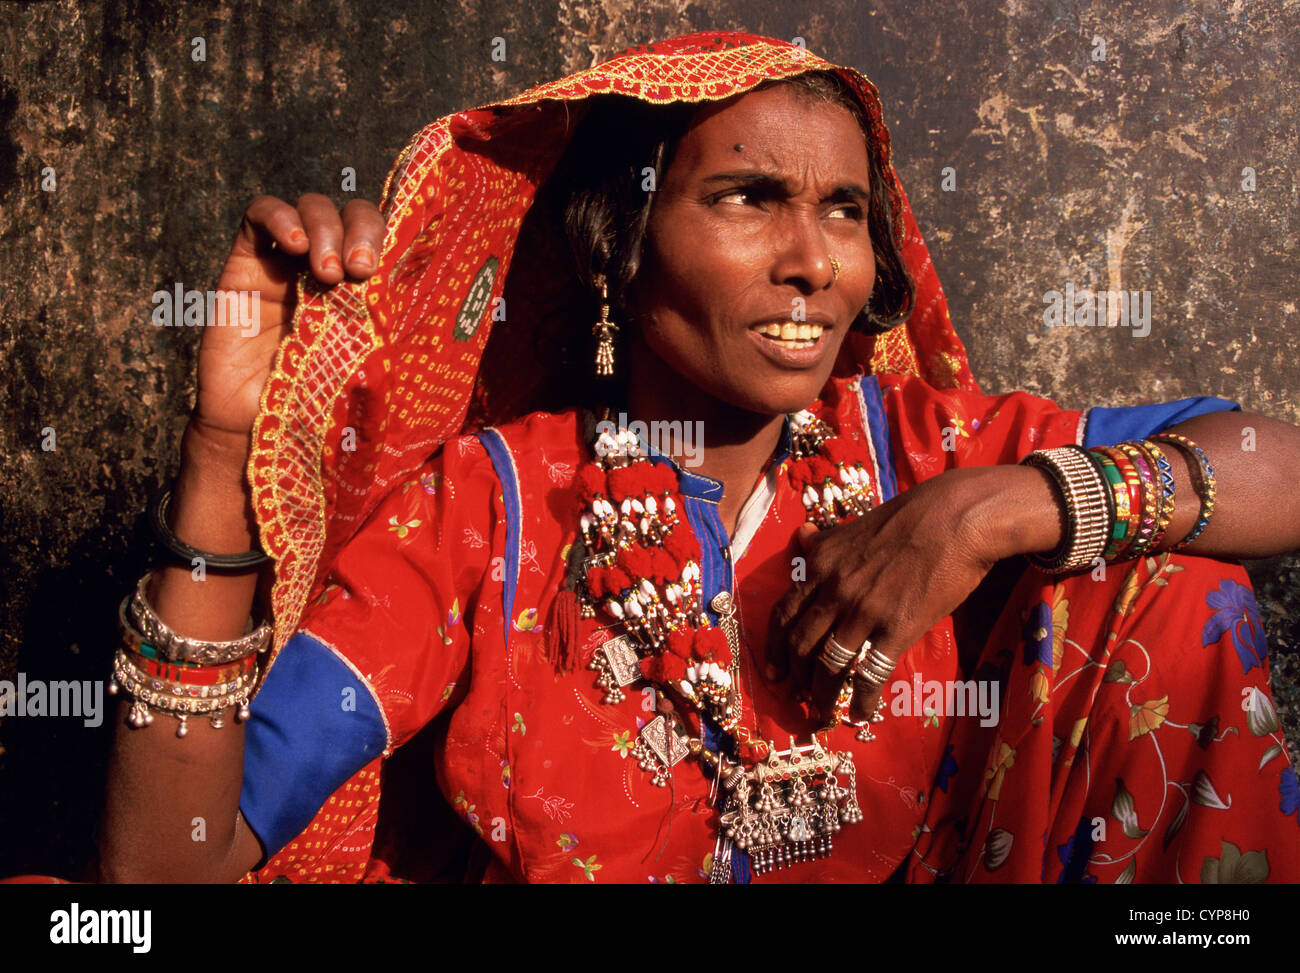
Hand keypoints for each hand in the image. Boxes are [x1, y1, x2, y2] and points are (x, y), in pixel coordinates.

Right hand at [189, 194, 384, 453]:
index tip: (383, 269)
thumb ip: (395, 334)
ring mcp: (286, 260)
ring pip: (310, 206)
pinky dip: (278, 217)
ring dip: (324, 228)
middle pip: (349, 211)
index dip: (385, 235)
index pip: (381, 234)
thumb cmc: (323, 402)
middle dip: (359, 229)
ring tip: (328, 273)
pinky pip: (258, 214)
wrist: (263, 430)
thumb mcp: (370, 364)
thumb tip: (452, 317)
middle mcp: (327, 264)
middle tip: (360, 269)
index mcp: (363, 285)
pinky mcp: (244, 263)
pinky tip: (292, 246)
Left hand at [768, 466, 1033, 726]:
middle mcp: (833, 590)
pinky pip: (869, 673)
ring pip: (828, 665)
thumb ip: (827, 540)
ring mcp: (863, 611)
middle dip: (795, 678)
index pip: (784, 613)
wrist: (957, 517)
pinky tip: (862, 714)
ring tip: (822, 714)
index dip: (774, 648)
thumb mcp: (855, 525)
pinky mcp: (897, 628)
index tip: (771, 672)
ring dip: (822, 696)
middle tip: (798, 696)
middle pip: (801, 645)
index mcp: (820, 563)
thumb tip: (803, 535)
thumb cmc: (911, 516)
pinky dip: (862, 700)